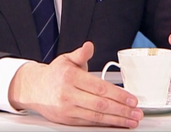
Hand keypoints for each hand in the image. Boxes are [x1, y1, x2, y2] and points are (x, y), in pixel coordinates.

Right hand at [8, 41, 143, 127]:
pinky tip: (116, 123)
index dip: (118, 95)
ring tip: (131, 121)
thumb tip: (89, 46)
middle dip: (122, 110)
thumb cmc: (54, 74)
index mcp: (71, 77)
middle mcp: (68, 94)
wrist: (34, 88)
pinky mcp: (67, 119)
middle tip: (137, 112)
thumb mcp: (66, 59)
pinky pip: (89, 123)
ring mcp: (67, 108)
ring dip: (117, 120)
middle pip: (100, 104)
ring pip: (96, 117)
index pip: (99, 88)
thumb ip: (81, 53)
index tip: (132, 99)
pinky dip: (105, 124)